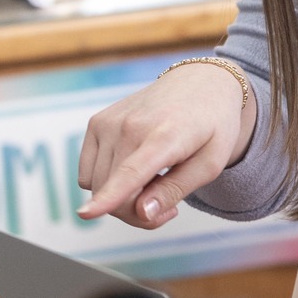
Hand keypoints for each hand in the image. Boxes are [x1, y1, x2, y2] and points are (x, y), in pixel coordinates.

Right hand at [78, 62, 255, 227]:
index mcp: (165, 136)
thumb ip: (176, 189)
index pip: (132, 172)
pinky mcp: (96, 122)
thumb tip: (143, 212)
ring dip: (122, 198)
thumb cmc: (211, 127)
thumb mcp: (210, 164)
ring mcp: (108, 122)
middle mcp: (130, 126)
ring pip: (97, 187)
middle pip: (113, 192)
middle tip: (169, 209)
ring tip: (156, 183)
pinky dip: (107, 182)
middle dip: (136, 212)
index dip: (109, 197)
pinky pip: (87, 174)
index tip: (85, 214)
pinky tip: (135, 169)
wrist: (200, 84)